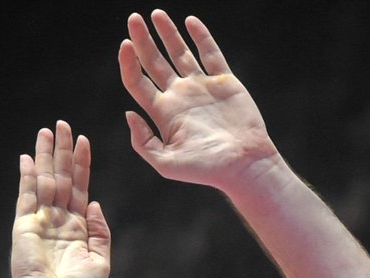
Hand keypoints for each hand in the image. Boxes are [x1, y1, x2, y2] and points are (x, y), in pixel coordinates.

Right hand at [10, 121, 110, 277]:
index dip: (82, 164)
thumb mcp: (99, 262)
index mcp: (77, 228)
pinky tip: (27, 159)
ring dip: (45, 156)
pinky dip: (27, 177)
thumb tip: (95, 204)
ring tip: (47, 131)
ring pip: (44, 181)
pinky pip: (26, 197)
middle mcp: (58, 220)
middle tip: (64, 124)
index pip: (80, 188)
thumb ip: (100, 233)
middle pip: (61, 177)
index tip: (85, 141)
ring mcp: (40, 221)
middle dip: (63, 151)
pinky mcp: (25, 226)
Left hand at [118, 11, 276, 191]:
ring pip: (180, 53)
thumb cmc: (207, 170)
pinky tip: (190, 21)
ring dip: (167, 33)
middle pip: (154, 62)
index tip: (125, 45)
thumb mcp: (167, 164)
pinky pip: (210, 53)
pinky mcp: (224, 81)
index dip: (128, 63)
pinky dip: (201, 36)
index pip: (138, 82)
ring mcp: (202, 87)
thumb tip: (129, 113)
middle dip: (142, 40)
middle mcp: (180, 97)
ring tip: (156, 14)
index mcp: (164, 114)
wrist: (244, 165)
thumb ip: (144, 143)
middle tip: (133, 19)